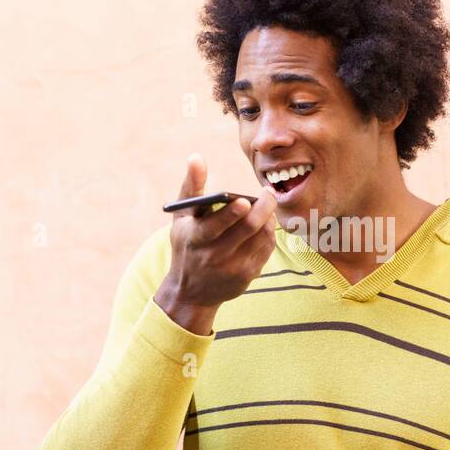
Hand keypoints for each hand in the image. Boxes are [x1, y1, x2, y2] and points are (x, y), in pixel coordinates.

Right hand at [154, 153, 276, 334]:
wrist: (190, 292)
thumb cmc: (186, 246)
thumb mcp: (181, 218)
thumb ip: (190, 187)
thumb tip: (196, 157)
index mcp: (196, 239)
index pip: (216, 226)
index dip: (232, 214)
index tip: (245, 201)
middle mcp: (214, 256)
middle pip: (246, 230)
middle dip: (262, 208)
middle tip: (268, 193)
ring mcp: (233, 268)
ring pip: (261, 237)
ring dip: (267, 218)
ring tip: (266, 205)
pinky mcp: (248, 275)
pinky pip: (266, 249)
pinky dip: (268, 233)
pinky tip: (264, 224)